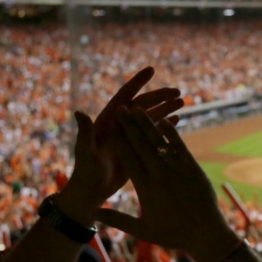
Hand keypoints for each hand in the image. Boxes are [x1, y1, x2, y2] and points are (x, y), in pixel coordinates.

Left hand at [58, 68, 183, 224]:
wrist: (90, 192)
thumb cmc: (85, 173)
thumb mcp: (85, 152)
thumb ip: (84, 132)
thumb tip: (79, 112)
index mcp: (108, 122)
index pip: (125, 96)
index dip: (137, 82)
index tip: (152, 70)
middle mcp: (119, 126)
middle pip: (142, 106)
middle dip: (160, 97)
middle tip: (178, 92)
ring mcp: (129, 137)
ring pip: (150, 118)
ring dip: (165, 109)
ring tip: (183, 102)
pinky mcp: (136, 149)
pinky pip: (152, 133)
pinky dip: (164, 124)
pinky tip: (177, 119)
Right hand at [94, 108, 234, 261]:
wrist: (206, 235)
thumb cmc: (173, 235)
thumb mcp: (142, 231)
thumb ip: (117, 220)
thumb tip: (92, 215)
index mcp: (145, 189)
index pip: (128, 159)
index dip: (118, 140)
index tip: (110, 126)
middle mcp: (160, 176)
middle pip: (141, 145)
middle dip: (129, 125)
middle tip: (121, 109)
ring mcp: (178, 170)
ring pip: (159, 142)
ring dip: (147, 123)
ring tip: (137, 109)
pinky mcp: (193, 168)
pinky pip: (180, 146)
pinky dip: (171, 132)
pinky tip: (163, 120)